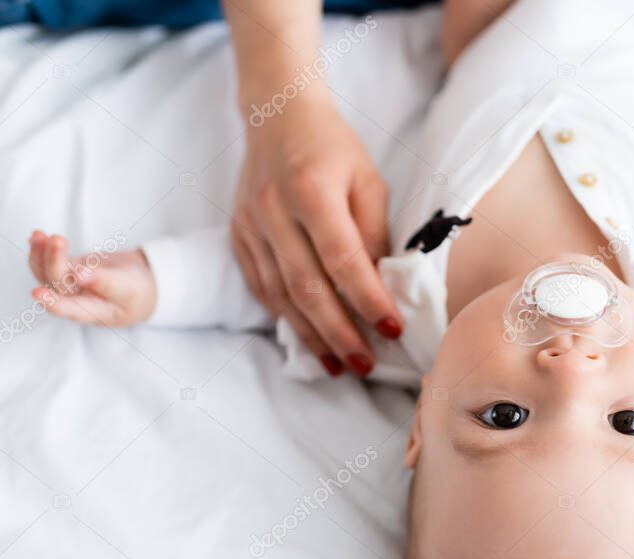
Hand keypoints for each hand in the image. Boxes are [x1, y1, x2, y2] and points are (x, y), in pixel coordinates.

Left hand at [28, 231, 155, 326]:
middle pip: (57, 282)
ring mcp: (68, 285)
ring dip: (41, 253)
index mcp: (93, 311)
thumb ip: (106, 282)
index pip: (70, 309)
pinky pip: (47, 262)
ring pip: (46, 271)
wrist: (139, 284)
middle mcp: (76, 300)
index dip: (53, 303)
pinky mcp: (66, 271)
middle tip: (57, 239)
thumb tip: (80, 274)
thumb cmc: (137, 292)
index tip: (37, 293)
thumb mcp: (128, 288)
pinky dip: (40, 249)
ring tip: (39, 235)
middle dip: (54, 260)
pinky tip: (36, 237)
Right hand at [231, 90, 401, 377]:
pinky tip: (308, 338)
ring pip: (281, 296)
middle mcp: (274, 211)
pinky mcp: (237, 235)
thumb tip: (383, 285)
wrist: (277, 115)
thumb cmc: (334, 149)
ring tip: (338, 365)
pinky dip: (286, 317)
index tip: (392, 329)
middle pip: (308, 288)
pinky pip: (261, 287)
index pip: (344, 260)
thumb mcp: (369, 180)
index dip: (368, 300)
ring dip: (311, 336)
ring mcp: (249, 225)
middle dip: (339, 333)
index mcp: (312, 191)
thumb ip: (375, 231)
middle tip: (364, 364)